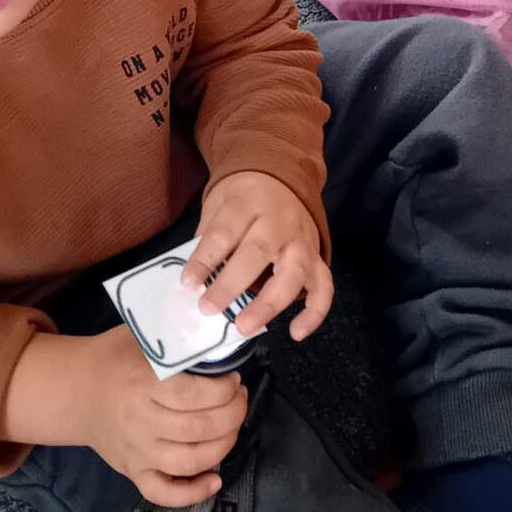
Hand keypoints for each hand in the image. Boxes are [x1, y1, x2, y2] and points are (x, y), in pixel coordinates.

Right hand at [79, 325, 247, 508]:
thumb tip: (220, 341)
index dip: (224, 390)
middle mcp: (140, 421)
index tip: (234, 380)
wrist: (76, 390)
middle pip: (198, 428)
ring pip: (189, 460)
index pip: (193, 394)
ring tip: (232, 427)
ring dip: (223, 446)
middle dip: (233, 414)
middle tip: (239, 399)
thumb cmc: (117, 358)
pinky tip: (215, 479)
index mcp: (143, 383)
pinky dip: (193, 493)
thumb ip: (178, 341)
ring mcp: (136, 451)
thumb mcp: (143, 336)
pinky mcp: (132, 472)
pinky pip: (163, 493)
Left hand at [181, 171, 332, 342]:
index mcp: (249, 202)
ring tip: (245, 327)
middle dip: (231, 284)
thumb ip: (209, 239)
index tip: (188, 284)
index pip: (224, 232)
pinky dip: (314, 313)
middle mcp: (280, 221)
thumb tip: (194, 282)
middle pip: (258, 252)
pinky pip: (323, 287)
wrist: (281, 178)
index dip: (205, 259)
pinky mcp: (317, 258)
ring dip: (269, 304)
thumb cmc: (243, 199)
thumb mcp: (219, 205)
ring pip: (294, 273)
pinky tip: (296, 333)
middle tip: (208, 309)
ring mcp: (303, 241)